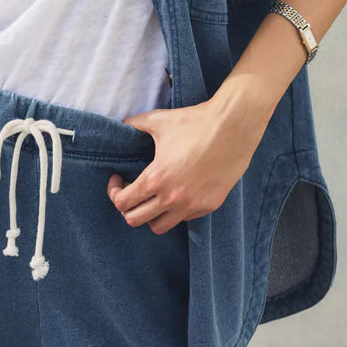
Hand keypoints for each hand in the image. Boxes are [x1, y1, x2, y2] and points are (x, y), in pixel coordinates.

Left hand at [106, 94, 269, 233]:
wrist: (233, 127)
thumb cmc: (195, 122)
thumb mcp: (158, 120)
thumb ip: (134, 124)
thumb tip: (120, 125)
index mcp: (156, 179)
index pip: (122, 203)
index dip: (114, 192)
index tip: (119, 179)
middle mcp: (172, 198)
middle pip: (135, 221)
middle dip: (128, 207)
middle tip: (132, 190)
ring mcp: (192, 205)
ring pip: (160, 226)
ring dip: (151, 214)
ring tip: (153, 196)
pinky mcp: (209, 206)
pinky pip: (184, 218)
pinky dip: (176, 210)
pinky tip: (178, 191)